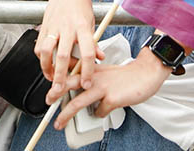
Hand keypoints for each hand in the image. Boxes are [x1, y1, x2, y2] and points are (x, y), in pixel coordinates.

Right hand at [35, 0, 104, 103]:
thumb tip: (99, 58)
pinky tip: (46, 63)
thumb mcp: (93, 23)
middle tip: (61, 89)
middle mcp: (68, 27)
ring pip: (47, 52)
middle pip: (64, 56)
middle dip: (62, 76)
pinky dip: (41, 58)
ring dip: (47, 68)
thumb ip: (93, 42)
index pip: (87, 52)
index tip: (86, 82)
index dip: (87, 70)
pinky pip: (39, 45)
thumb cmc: (82, 5)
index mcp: (83, 26)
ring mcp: (54, 26)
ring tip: (51, 78)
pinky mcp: (44, 25)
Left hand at [53, 49, 170, 129]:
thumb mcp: (103, 72)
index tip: (50, 89)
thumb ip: (89, 78)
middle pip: (68, 85)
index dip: (57, 80)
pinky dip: (98, 115)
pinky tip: (102, 112)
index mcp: (90, 69)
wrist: (145, 73)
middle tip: (48, 101)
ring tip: (59, 123)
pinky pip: (99, 112)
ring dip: (66, 114)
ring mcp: (102, 88)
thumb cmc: (124, 75)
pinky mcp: (112, 99)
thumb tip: (75, 90)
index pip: (69, 73)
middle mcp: (94, 77)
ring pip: (78, 102)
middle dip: (55, 93)